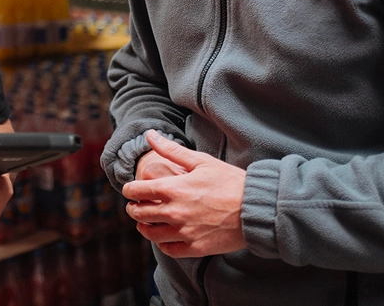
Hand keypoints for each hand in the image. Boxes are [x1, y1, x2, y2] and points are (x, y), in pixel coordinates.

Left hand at [122, 130, 246, 257]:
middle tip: (134, 206)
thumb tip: (150, 135)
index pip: (138, 191)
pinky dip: (161, 243)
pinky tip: (163, 237)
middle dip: (133, 208)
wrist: (255, 208)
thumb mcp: (200, 161)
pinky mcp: (196, 247)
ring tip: (144, 222)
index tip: (128, 190)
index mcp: (174, 189)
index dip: (129, 190)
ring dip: (144, 227)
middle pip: (141, 214)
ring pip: (152, 234)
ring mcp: (185, 232)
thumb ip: (172, 150)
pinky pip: (169, 249)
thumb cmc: (229, 181)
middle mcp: (176, 212)